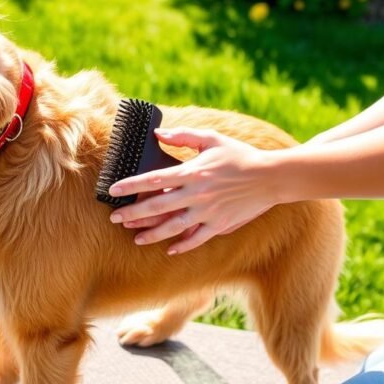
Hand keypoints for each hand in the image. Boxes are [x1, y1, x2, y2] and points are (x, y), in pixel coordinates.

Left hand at [108, 127, 280, 254]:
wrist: (269, 177)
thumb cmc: (239, 155)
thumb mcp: (211, 139)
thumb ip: (183, 136)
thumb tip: (158, 134)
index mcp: (191, 172)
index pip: (153, 179)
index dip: (130, 185)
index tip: (113, 189)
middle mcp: (196, 194)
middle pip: (157, 206)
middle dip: (133, 214)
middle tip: (115, 218)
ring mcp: (207, 212)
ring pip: (173, 227)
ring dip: (151, 234)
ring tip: (135, 238)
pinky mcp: (219, 224)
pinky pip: (196, 239)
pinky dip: (182, 246)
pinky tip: (169, 250)